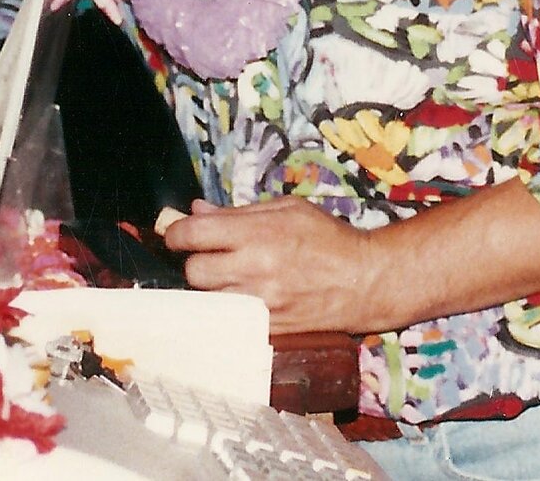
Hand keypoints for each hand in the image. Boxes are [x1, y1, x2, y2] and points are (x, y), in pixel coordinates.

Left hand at [161, 197, 386, 335]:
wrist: (363, 281)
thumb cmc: (327, 238)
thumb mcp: (287, 209)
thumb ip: (238, 212)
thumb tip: (197, 210)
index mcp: (257, 233)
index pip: (193, 234)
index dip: (176, 233)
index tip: (177, 234)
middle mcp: (254, 269)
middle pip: (194, 272)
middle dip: (195, 262)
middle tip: (209, 257)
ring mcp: (259, 303)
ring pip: (208, 300)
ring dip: (211, 289)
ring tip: (229, 279)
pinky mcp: (266, 329)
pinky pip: (229, 320)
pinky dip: (229, 310)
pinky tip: (243, 299)